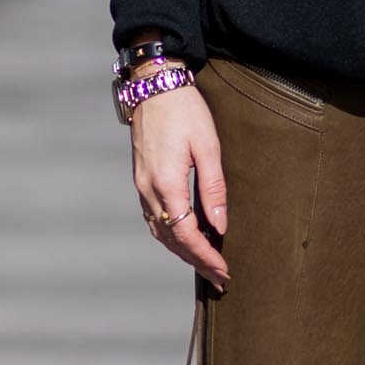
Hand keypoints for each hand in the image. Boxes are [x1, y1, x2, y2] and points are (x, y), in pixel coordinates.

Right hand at [130, 84, 228, 288]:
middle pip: (171, 239)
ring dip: (182, 251)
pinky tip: (185, 238)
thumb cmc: (185, 111)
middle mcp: (149, 189)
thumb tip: (220, 224)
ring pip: (160, 231)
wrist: (154, 85)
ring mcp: (141, 185)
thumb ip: (214, 188)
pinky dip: (170, 235)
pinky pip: (154, 218)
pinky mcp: (141, 179)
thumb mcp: (208, 146)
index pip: (185, 234)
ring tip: (206, 263)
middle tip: (220, 278)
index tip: (223, 271)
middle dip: (196, 261)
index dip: (205, 256)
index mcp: (166, 183)